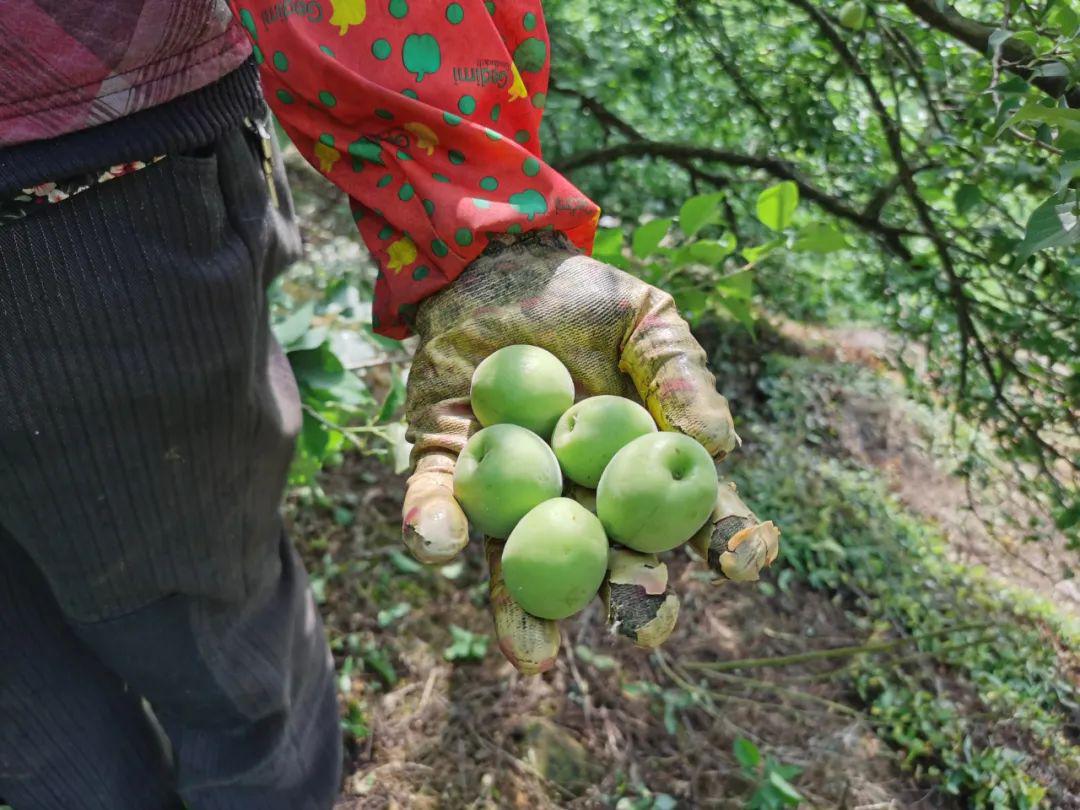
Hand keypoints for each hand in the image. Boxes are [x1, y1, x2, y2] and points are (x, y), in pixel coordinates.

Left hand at [401, 233, 778, 673]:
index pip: (695, 521)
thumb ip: (683, 378)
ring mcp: (514, 494)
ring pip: (521, 565)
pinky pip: (437, 504)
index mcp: (640, 471)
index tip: (739, 562)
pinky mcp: (447, 466)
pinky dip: (434, 525)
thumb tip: (715, 449)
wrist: (499, 264)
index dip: (725, 547)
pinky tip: (439, 542)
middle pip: (613, 567)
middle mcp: (581, 498)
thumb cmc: (586, 300)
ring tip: (531, 652)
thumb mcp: (648, 323)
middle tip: (639, 621)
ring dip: (523, 610)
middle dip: (630, 603)